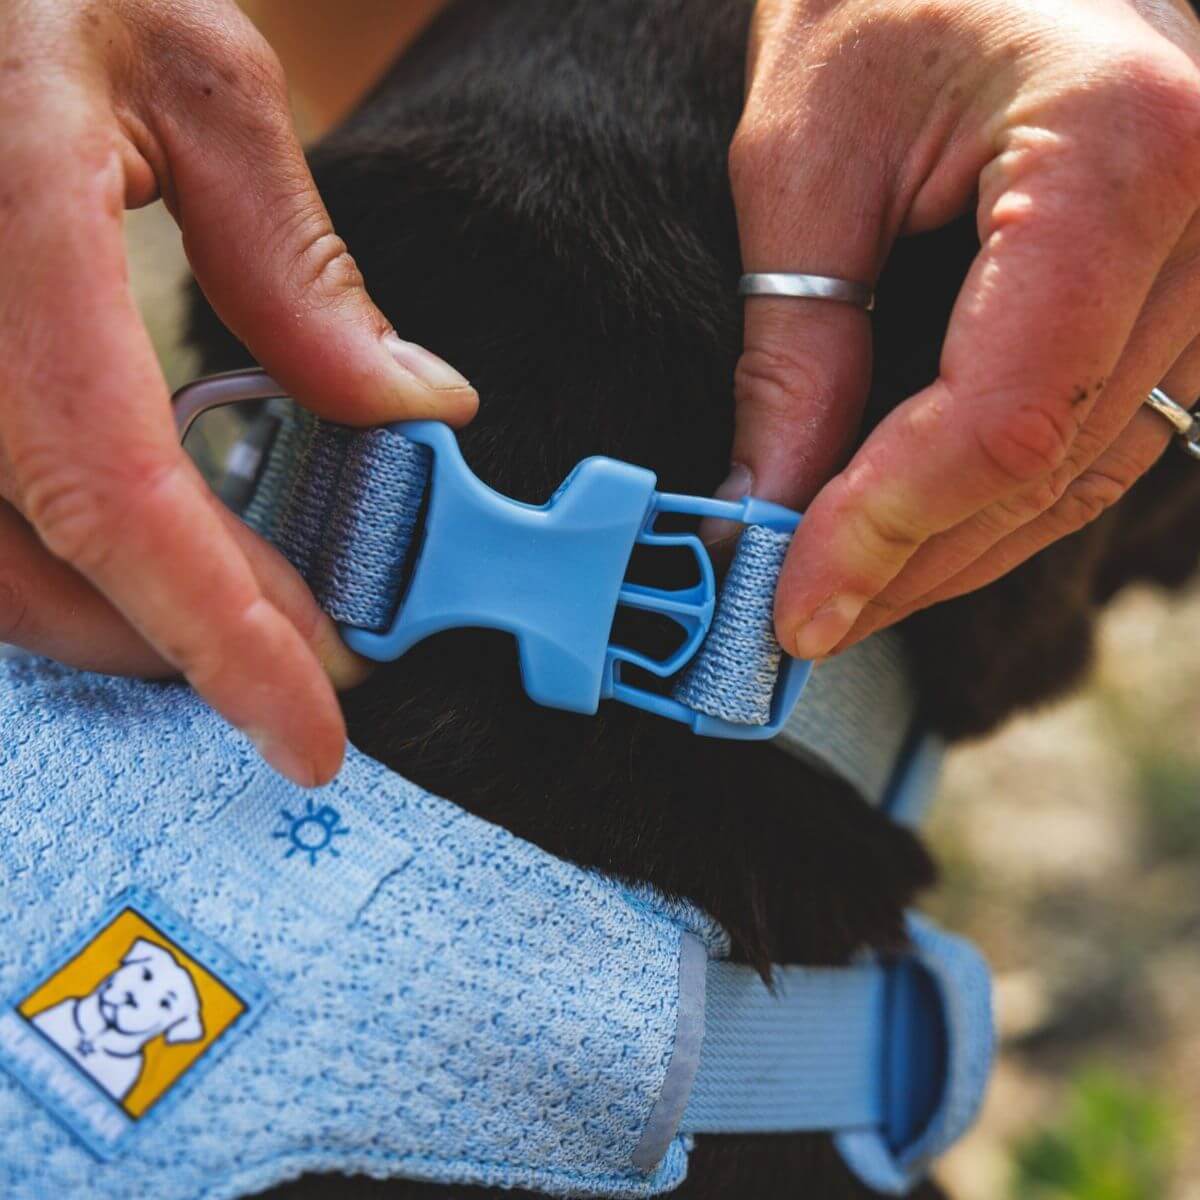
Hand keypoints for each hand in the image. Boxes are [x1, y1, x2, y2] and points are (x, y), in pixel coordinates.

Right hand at [0, 0, 476, 783]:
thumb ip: (298, 269)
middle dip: (187, 641)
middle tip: (312, 656)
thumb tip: (415, 410)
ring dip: (124, 614)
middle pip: (44, 562)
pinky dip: (70, 553)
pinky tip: (153, 543)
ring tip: (246, 612)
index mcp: (11, 238)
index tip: (312, 739)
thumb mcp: (198, 79)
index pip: (119, 493)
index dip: (219, 637)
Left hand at [729, 0, 1199, 658]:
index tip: (792, 605)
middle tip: (800, 620)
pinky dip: (1004, 500)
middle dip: (910, 562)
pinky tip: (919, 531)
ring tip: (845, 591)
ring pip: (1087, 471)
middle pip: (1049, 462)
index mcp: (1120, 151)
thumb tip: (763, 510)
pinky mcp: (1194, 289)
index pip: (1004, 415)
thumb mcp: (804, 162)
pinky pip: (1107, 434)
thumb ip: (796, 350)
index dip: (887, 532)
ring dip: (955, 550)